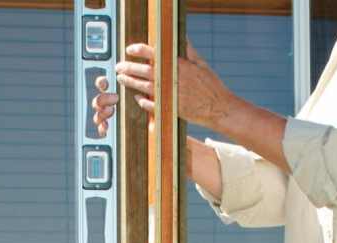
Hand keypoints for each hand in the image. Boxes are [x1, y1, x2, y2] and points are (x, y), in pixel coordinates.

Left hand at [94, 42, 233, 134]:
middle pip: (144, 71)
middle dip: (128, 67)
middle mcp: (170, 80)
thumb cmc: (211, 86)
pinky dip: (142, 102)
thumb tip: (181, 39)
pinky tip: (137, 98)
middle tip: (118, 66)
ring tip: (121, 79)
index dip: (140, 50)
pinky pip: (151, 105)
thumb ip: (188, 51)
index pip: (154, 54)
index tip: (130, 49)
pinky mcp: (169, 109)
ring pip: (144, 87)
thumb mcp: (201, 64)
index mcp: (177, 65)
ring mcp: (168, 95)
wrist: (218, 108)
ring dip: (130, 82)